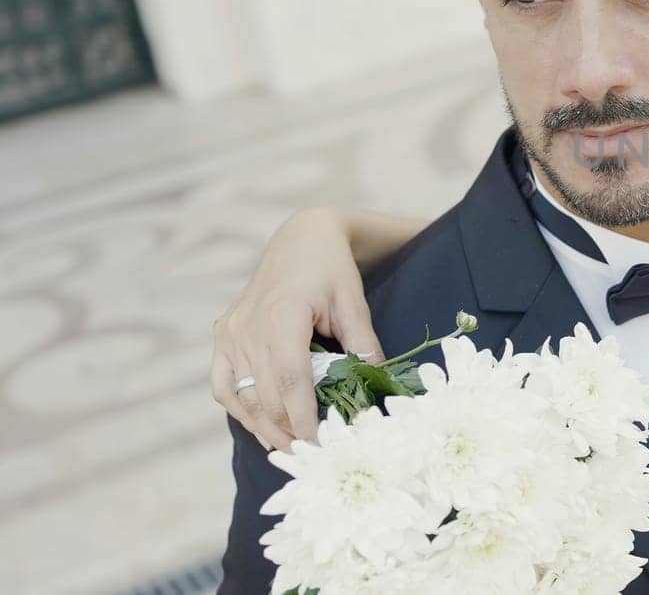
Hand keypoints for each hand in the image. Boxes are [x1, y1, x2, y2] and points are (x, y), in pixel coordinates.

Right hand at [210, 207, 382, 449]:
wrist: (300, 240)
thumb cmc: (331, 271)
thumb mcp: (353, 303)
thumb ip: (363, 345)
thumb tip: (377, 386)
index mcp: (281, 315)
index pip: (290, 379)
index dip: (302, 416)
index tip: (319, 443)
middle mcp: (248, 327)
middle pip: (265, 394)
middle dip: (288, 429)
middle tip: (313, 455)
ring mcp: (230, 333)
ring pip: (242, 395)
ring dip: (264, 426)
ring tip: (291, 448)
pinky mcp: (223, 336)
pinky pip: (224, 384)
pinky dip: (240, 409)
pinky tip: (262, 427)